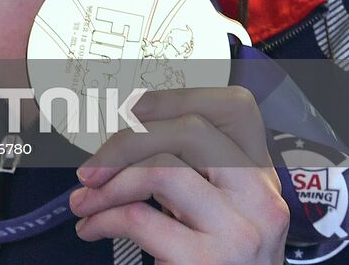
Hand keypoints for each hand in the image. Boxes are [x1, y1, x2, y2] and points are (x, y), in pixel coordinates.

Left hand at [69, 86, 289, 263]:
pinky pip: (139, 217)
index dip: (176, 99)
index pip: (231, 107)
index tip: (131, 110)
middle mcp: (259, 198)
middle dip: (128, 140)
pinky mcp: (207, 262)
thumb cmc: (218, 264)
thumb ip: (194, 170)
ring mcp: (238, 230)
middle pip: (190, 129)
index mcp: (263, 176)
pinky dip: (104, 217)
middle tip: (93, 167)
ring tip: (85, 201)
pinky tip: (94, 227)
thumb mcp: (221, 210)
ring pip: (161, 167)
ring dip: (108, 183)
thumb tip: (129, 135)